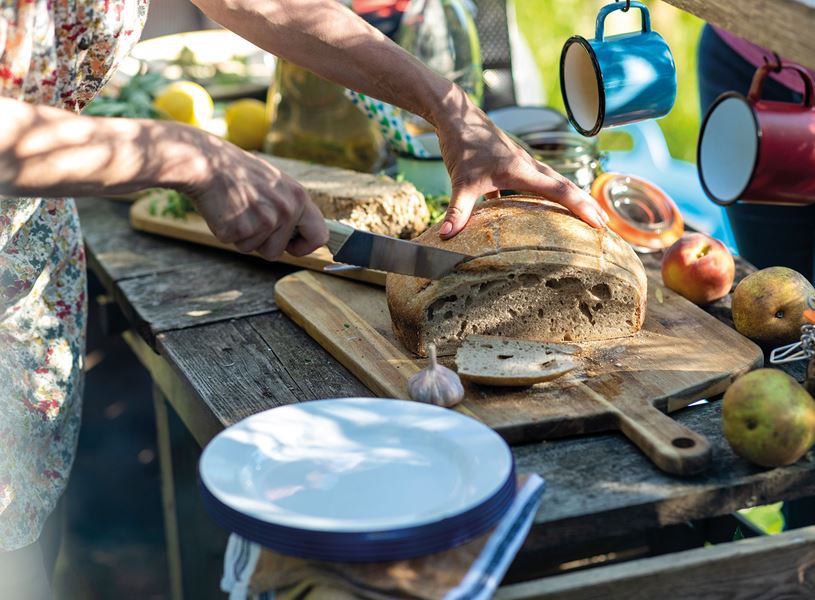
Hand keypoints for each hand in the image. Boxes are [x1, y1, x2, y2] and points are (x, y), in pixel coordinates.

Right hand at [164, 127, 327, 258]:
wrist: (206, 161)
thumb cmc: (238, 172)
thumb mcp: (275, 183)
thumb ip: (290, 206)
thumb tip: (301, 233)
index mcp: (299, 197)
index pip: (319, 235)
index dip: (305, 246)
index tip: (293, 247)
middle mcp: (287, 210)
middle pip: (279, 251)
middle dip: (263, 243)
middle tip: (249, 217)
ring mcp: (266, 221)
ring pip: (257, 250)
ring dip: (244, 238)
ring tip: (236, 209)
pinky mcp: (243, 229)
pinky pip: (236, 245)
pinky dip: (227, 233)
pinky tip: (224, 211)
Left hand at [434, 90, 608, 238]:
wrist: (455, 114)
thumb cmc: (461, 144)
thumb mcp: (459, 182)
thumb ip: (457, 211)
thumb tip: (448, 237)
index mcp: (522, 170)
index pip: (559, 191)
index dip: (581, 207)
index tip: (600, 222)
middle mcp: (527, 166)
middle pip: (563, 187)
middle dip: (585, 204)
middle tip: (605, 224)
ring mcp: (519, 165)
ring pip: (550, 184)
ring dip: (567, 199)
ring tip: (583, 215)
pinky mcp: (507, 166)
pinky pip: (529, 186)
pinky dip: (539, 199)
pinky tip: (537, 214)